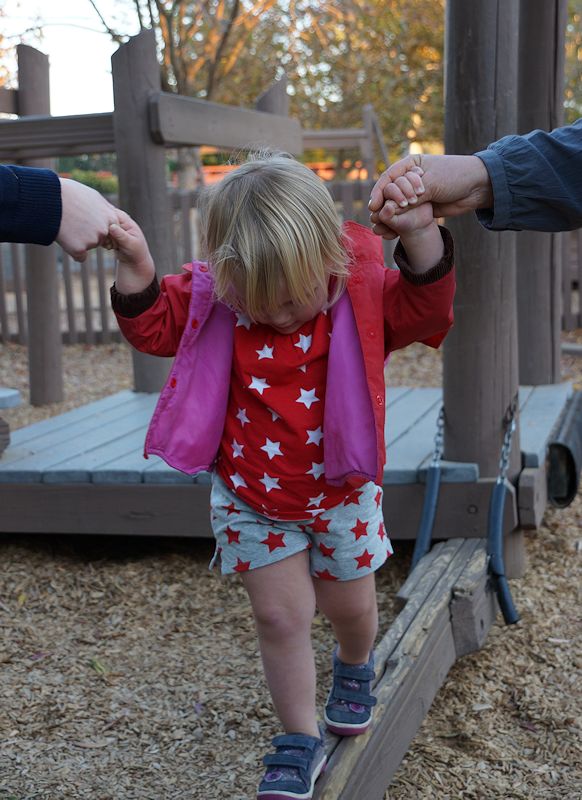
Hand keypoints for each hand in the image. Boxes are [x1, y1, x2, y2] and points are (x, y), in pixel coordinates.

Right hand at [56, 178, 118, 260]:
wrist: (48, 199)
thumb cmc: (68, 193)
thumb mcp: (93, 196)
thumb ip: (105, 209)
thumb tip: (110, 216)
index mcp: (111, 217)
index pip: (112, 231)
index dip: (99, 227)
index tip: (88, 222)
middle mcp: (104, 231)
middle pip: (100, 240)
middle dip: (90, 235)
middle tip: (75, 222)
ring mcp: (93, 241)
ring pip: (89, 246)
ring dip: (80, 241)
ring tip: (67, 224)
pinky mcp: (79, 249)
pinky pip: (79, 256)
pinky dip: (72, 250)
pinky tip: (64, 237)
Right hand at [108, 210, 155, 293]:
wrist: (135, 262)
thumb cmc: (136, 252)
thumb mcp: (130, 243)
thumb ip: (121, 235)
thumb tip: (111, 226)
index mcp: (125, 220)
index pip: (111, 212)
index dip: (105, 218)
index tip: (107, 232)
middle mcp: (118, 221)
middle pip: (103, 218)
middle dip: (103, 229)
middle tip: (109, 241)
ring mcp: (113, 228)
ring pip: (100, 227)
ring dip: (102, 236)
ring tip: (110, 245)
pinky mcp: (109, 235)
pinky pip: (100, 234)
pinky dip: (102, 240)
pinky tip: (109, 247)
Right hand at [368, 154, 493, 236]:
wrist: (478, 187)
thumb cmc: (456, 176)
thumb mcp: (431, 183)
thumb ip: (411, 196)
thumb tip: (390, 209)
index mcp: (411, 164)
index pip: (388, 177)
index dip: (379, 192)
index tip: (374, 206)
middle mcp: (410, 178)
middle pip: (390, 193)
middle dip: (384, 205)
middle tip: (380, 217)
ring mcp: (415, 193)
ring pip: (396, 206)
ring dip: (389, 216)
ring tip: (382, 228)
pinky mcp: (422, 206)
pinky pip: (406, 215)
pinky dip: (398, 223)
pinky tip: (391, 232)